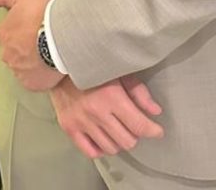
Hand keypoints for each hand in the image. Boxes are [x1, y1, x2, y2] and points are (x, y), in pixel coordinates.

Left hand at [0, 0, 63, 91]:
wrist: (60, 35)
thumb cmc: (41, 15)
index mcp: (2, 35)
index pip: (8, 35)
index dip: (22, 30)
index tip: (34, 27)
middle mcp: (7, 55)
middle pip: (15, 52)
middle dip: (25, 48)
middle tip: (42, 40)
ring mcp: (18, 71)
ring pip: (23, 67)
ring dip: (32, 62)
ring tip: (49, 52)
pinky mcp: (31, 84)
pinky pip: (33, 80)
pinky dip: (39, 75)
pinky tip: (50, 65)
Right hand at [48, 73, 163, 158]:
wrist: (58, 64)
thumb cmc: (92, 65)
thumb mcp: (119, 71)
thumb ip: (138, 91)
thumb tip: (155, 111)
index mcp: (111, 96)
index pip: (139, 125)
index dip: (152, 130)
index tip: (157, 130)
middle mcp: (97, 113)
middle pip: (127, 141)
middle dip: (135, 135)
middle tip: (134, 125)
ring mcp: (81, 122)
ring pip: (111, 148)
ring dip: (119, 141)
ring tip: (119, 129)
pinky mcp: (69, 128)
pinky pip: (90, 151)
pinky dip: (101, 148)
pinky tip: (104, 137)